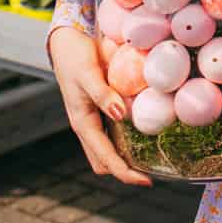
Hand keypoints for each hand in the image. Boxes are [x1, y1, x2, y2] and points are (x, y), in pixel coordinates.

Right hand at [47, 26, 151, 186]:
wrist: (67, 41)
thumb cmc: (75, 57)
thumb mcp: (88, 74)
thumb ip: (103, 94)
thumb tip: (120, 115)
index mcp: (82, 123)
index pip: (104, 158)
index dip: (125, 173)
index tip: (146, 181)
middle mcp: (87, 125)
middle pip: (105, 161)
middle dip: (126, 171)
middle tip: (155, 172)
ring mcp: (92, 119)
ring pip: (108, 149)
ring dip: (126, 158)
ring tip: (153, 159)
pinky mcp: (99, 109)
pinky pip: (113, 132)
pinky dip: (127, 139)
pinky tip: (144, 133)